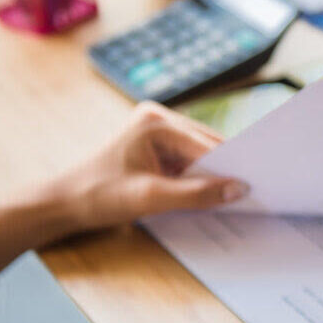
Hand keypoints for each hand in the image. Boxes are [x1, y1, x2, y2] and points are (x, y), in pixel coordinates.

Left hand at [42, 101, 247, 234]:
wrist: (64, 203)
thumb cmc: (99, 196)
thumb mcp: (150, 198)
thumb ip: (195, 194)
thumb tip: (238, 189)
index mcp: (156, 121)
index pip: (205, 146)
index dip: (231, 167)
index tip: (258, 186)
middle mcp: (159, 118)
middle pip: (208, 146)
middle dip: (227, 169)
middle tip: (255, 192)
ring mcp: (158, 131)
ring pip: (201, 153)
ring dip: (215, 174)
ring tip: (237, 195)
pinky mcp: (156, 146)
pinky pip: (189, 160)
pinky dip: (200, 177)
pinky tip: (212, 193)